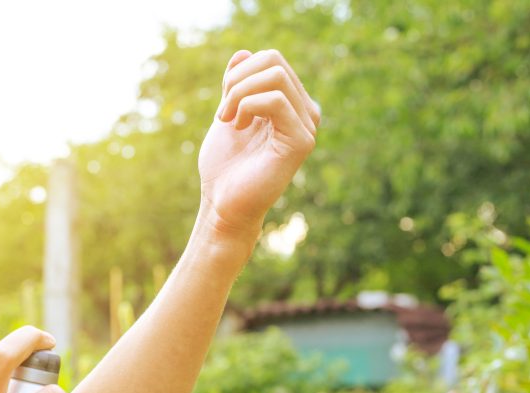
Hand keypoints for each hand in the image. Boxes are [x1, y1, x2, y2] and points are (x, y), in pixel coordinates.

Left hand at [198, 49, 319, 241]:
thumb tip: (243, 53)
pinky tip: (238, 127)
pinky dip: (247, 105)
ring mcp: (307, 127)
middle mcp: (305, 113)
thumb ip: (237, 85)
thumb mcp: (228, 113)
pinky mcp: (302, 142)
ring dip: (239, 93)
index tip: (224, 103)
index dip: (240, 73)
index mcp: (291, 105)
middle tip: (223, 112)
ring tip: (226, 120)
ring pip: (275, 75)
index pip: (272, 60)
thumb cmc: (225, 166)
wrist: (223, 203)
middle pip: (274, 61)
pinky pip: (275, 101)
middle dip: (238, 80)